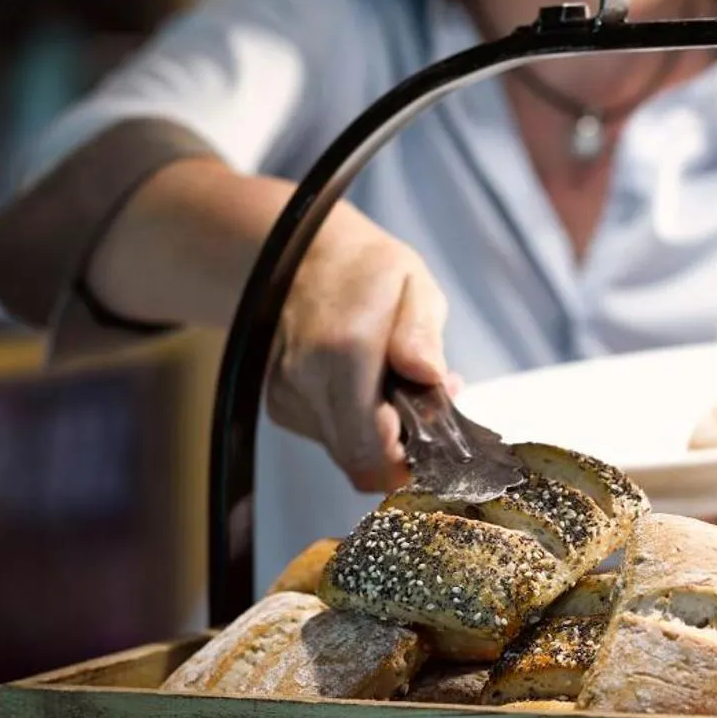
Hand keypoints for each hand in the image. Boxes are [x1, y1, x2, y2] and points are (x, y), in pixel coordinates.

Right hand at [265, 204, 449, 492]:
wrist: (300, 256)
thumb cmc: (364, 271)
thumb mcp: (413, 285)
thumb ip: (422, 334)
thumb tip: (429, 375)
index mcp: (344, 349)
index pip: (371, 444)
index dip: (406, 461)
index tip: (434, 444)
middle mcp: (307, 380)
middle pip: (360, 460)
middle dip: (403, 450)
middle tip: (429, 411)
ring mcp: (288, 397)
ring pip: (346, 453)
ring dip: (381, 436)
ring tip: (402, 389)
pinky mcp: (282, 406)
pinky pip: (330, 437)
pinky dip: (358, 425)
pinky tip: (370, 389)